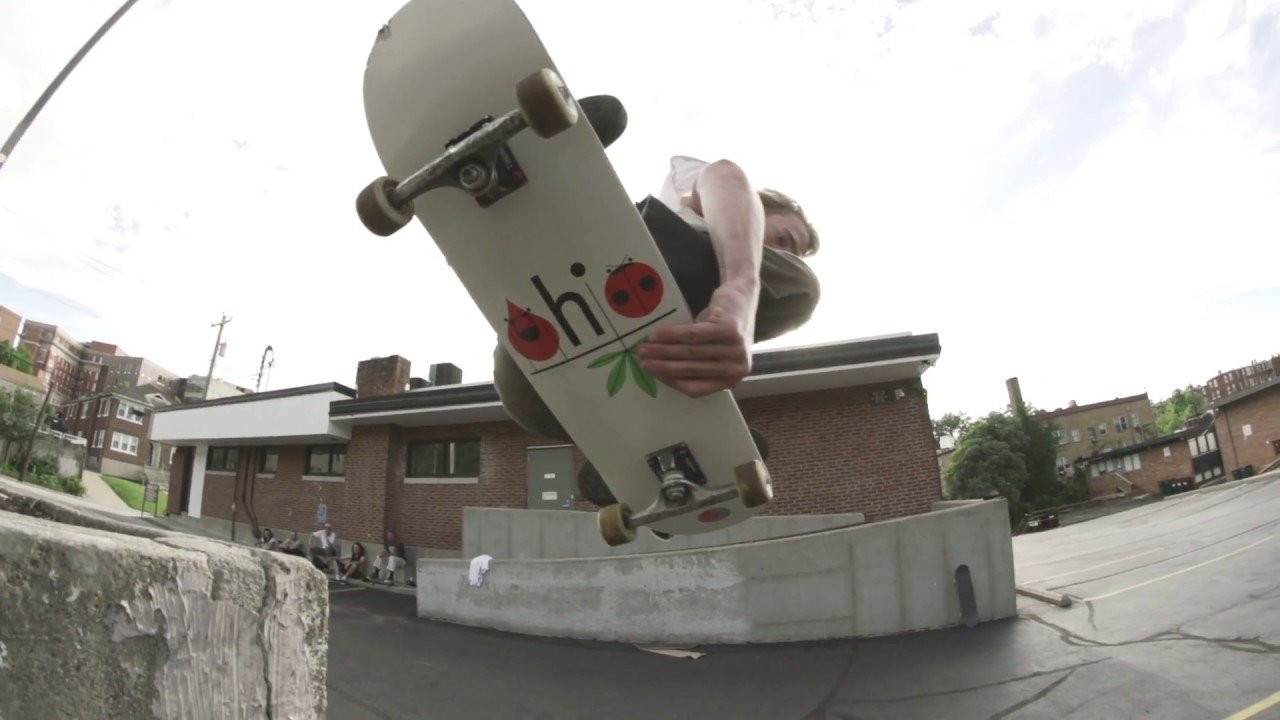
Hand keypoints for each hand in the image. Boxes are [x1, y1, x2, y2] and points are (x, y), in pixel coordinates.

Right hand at [638, 281, 755, 397]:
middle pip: (691, 370)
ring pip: (690, 352)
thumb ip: (693, 365)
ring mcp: (735, 349)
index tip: (653, 374)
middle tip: (641, 361)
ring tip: (644, 347)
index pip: (695, 389)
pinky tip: (656, 335)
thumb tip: (658, 370)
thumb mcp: (711, 353)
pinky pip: (693, 335)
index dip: (670, 382)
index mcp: (731, 379)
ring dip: (662, 350)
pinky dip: (671, 335)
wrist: (742, 299)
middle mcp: (736, 368)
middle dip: (661, 366)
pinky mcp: (729, 330)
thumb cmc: (723, 329)